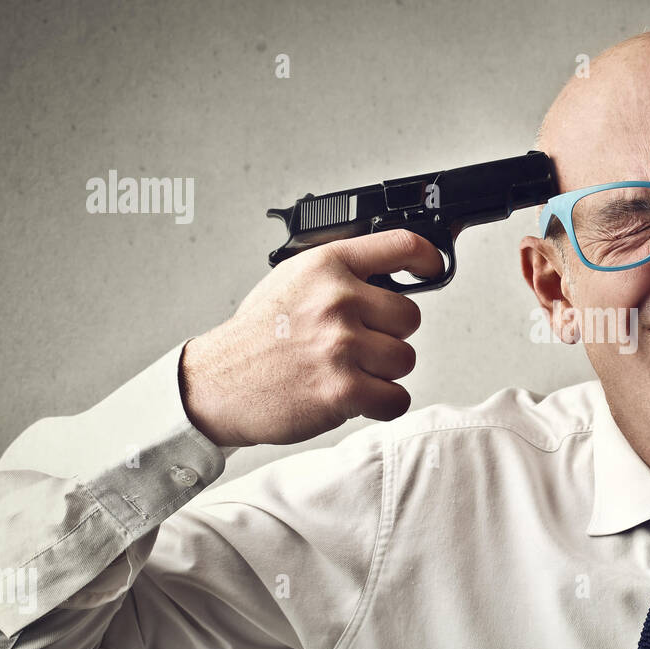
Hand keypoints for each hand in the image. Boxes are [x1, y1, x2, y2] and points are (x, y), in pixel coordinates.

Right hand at [179, 229, 443, 447]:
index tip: (431, 267)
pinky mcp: (344, 390)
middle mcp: (336, 301)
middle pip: (410, 317)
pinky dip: (381, 403)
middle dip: (389, 335)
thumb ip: (342, 273)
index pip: (400, 245)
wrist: (218, 383)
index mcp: (326, 267)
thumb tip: (396, 271)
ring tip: (346, 370)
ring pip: (405, 359)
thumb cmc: (258, 336)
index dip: (426, 257)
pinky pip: (397, 399)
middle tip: (356, 345)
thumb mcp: (294, 281)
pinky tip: (353, 396)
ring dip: (383, 372)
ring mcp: (341, 346)